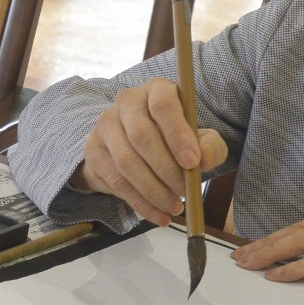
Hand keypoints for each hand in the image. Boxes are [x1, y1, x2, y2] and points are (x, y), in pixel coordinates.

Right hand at [70, 78, 226, 224]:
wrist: (138, 148)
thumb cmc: (175, 139)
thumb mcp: (200, 139)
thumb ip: (210, 146)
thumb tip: (204, 159)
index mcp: (156, 89)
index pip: (163, 105)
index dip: (177, 134)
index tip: (193, 163)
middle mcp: (127, 101)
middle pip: (142, 136)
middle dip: (166, 169)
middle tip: (185, 192)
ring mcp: (106, 124)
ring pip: (127, 162)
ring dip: (154, 190)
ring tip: (175, 207)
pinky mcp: (94, 150)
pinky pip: (116, 181)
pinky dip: (141, 203)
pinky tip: (159, 215)